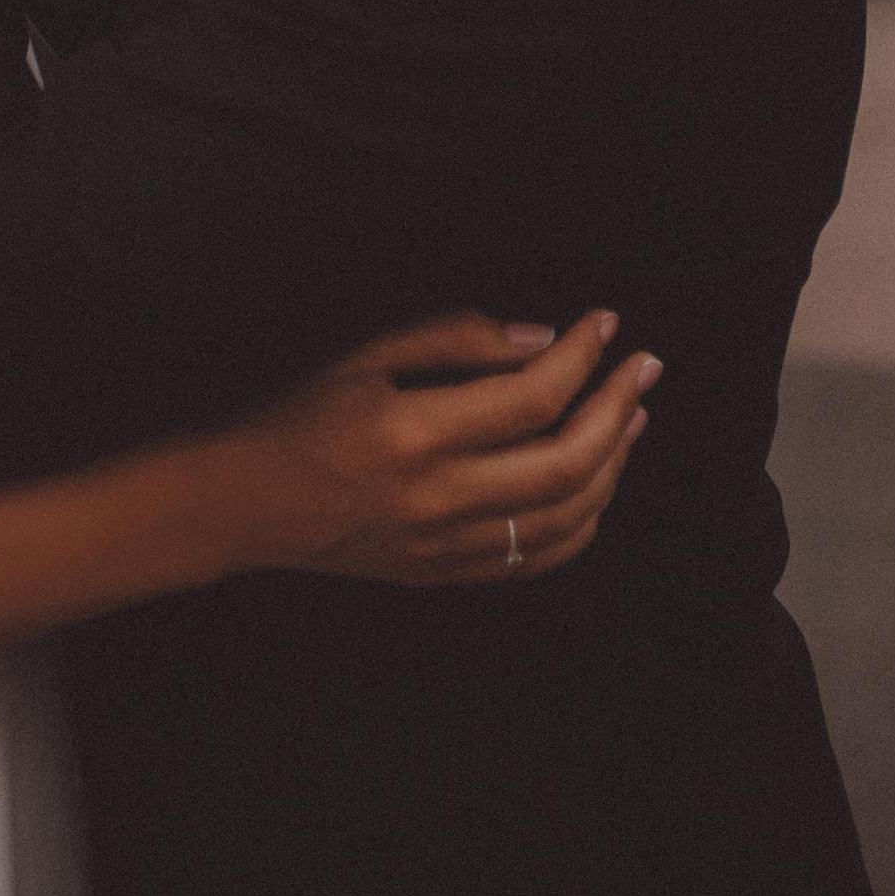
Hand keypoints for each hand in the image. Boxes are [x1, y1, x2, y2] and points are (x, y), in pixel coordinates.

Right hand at [223, 312, 654, 587]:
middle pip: (567, 461)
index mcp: (415, 430)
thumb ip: (455, 339)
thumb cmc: (302, 413)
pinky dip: (583, 520)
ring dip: (613, 463)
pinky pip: (539, 557)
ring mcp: (448, 545)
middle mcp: (440, 496)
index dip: (581, 354)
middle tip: (644, 365)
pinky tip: (596, 480)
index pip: (532, 394)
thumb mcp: (367, 354)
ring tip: (631, 416)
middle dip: (619, 407)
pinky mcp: (449, 574)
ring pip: (567, 516)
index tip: (604, 321)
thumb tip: (541, 339)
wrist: (249, 502)